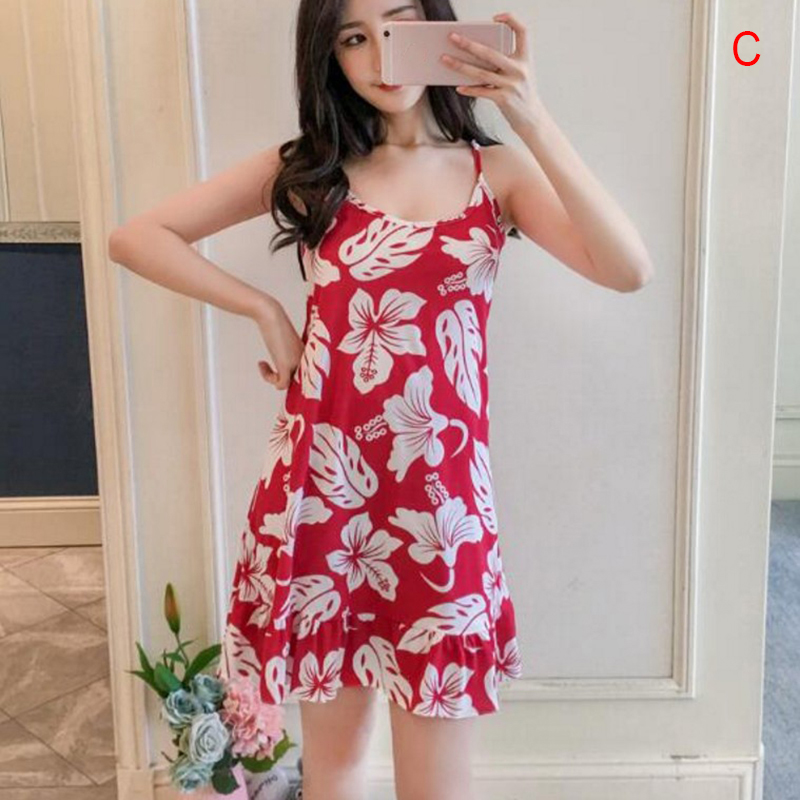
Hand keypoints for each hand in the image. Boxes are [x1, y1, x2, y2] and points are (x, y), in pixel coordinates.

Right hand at [253, 300, 303, 390]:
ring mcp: (296, 363)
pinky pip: (281, 384)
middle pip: (295, 382)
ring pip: (287, 384)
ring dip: (272, 378)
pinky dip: (269, 378)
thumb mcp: (284, 343)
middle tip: (267, 368)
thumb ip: (287, 353)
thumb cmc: (275, 326)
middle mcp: (305, 361)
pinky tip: (262, 363)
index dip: (289, 377)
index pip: (303, 376)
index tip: (273, 370)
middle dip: (278, 378)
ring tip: (264, 366)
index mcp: (307, 356)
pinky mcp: (286, 365)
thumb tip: (281, 362)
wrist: (271, 316)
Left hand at [440, 12, 541, 131]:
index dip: (511, 20)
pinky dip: (469, 89)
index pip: (522, 32)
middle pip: (490, 52)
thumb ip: (504, 63)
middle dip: (469, 44)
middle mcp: (519, 69)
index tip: (496, 18)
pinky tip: (458, 87)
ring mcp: (511, 85)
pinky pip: (482, 92)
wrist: (532, 119)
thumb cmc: (521, 94)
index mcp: (525, 58)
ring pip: (481, 73)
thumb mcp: (519, 74)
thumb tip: (475, 55)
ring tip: (445, 59)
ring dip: (460, 66)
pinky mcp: (504, 99)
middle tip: (452, 37)